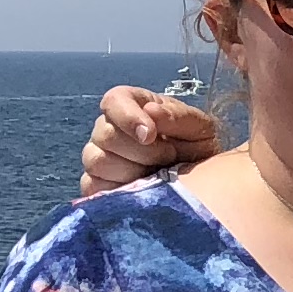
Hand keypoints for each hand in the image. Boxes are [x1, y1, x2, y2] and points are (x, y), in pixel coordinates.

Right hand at [81, 85, 222, 197]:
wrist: (199, 182)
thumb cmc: (196, 147)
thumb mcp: (199, 127)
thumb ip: (177, 116)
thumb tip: (151, 110)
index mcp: (133, 105)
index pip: (114, 101)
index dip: (128, 117)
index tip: (150, 135)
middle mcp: (108, 128)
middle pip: (105, 135)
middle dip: (141, 151)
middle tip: (168, 157)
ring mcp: (98, 156)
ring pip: (97, 161)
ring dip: (131, 171)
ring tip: (156, 174)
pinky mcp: (95, 184)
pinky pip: (93, 186)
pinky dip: (116, 191)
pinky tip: (140, 190)